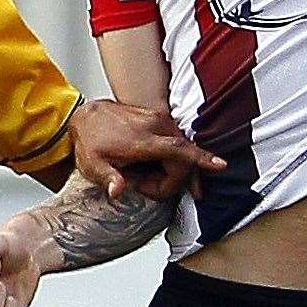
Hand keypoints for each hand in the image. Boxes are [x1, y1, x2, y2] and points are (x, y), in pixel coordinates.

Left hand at [71, 99, 223, 201]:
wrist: (87, 116)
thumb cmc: (90, 140)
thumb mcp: (93, 164)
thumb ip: (108, 178)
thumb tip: (117, 191)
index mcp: (141, 139)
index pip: (177, 149)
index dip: (200, 159)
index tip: (219, 165)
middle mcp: (154, 125)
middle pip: (183, 157)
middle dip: (172, 180)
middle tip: (145, 189)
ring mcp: (158, 119)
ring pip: (182, 149)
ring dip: (173, 169)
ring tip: (145, 179)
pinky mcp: (159, 119)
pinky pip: (177, 141)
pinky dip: (176, 157)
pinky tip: (163, 169)